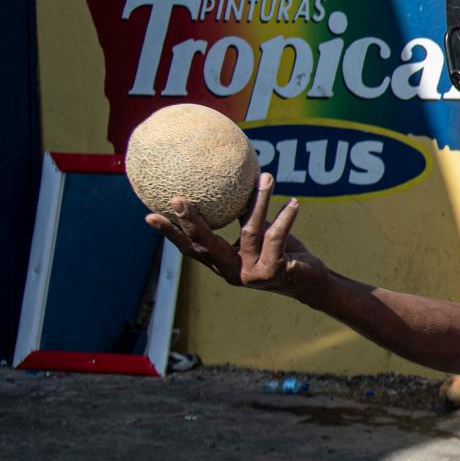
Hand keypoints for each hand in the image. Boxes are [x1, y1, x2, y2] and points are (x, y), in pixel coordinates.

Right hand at [145, 173, 325, 297]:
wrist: (310, 283)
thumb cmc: (282, 254)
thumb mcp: (259, 235)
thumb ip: (242, 216)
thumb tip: (229, 183)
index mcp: (222, 263)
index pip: (190, 247)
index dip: (169, 233)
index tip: (149, 214)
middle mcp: (231, 271)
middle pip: (205, 245)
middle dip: (191, 221)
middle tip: (178, 198)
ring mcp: (250, 275)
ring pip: (249, 231)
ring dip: (259, 201)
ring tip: (265, 177)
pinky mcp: (272, 274)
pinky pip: (275, 238)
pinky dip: (285, 218)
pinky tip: (293, 202)